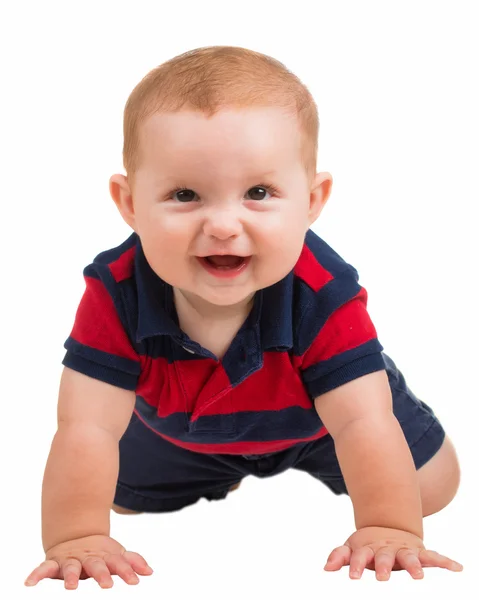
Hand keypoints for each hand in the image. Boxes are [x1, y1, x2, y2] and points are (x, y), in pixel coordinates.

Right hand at [24, 534, 153, 588]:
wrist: (75, 536)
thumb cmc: (99, 553)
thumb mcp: (116, 555)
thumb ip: (132, 562)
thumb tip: (150, 572)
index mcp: (104, 557)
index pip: (118, 564)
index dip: (126, 572)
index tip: (135, 582)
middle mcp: (88, 558)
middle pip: (95, 565)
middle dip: (101, 574)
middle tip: (107, 585)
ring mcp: (71, 560)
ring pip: (70, 567)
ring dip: (71, 576)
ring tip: (72, 586)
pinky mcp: (54, 563)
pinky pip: (43, 569)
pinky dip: (36, 575)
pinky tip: (29, 584)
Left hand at [324, 526, 462, 580]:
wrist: (388, 528)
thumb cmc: (368, 547)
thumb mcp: (352, 548)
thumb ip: (340, 556)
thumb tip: (326, 568)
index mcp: (369, 549)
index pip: (361, 557)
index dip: (357, 566)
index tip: (353, 576)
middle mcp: (387, 549)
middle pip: (384, 557)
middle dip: (384, 567)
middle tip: (383, 577)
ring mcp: (403, 550)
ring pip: (409, 557)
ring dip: (414, 565)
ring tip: (418, 576)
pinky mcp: (419, 552)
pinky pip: (433, 557)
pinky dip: (444, 561)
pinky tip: (456, 568)